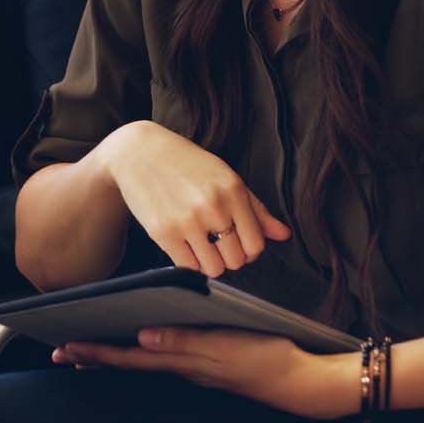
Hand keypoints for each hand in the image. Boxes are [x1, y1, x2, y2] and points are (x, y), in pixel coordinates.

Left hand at [55, 328, 358, 419]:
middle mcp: (185, 368)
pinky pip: (165, 360)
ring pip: (145, 363)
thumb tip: (143, 338)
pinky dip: (142, 355)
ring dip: (114, 356)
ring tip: (86, 351)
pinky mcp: (210, 364)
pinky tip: (140, 347)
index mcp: (185, 362)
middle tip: (60, 352)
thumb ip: (186, 342)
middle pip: (130, 363)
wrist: (305, 381)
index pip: (130, 359)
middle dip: (94, 357)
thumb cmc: (270, 359)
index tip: (66, 346)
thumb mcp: (227, 347)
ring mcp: (197, 369)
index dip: (97, 352)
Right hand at [95, 121, 291, 276]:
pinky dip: (190, 263)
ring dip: (209, 263)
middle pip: (236, 261)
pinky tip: (185, 246)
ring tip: (201, 245)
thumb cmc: (187, 164)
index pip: (256, 244)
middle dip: (229, 257)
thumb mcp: (226, 177)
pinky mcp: (164, 232)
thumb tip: (283, 235)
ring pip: (213, 269)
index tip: (238, 242)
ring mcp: (187, 221)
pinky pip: (188, 268)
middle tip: (218, 244)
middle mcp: (213, 206)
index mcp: (233, 191)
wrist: (139, 153)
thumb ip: (256, 209)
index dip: (249, 250)